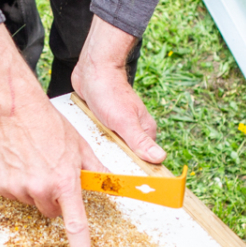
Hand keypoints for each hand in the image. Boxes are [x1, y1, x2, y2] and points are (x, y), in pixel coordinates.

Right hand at [0, 25, 104, 246]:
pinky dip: (17, 182)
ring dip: (35, 188)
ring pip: (32, 201)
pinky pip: (13, 194)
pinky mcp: (0, 185)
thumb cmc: (50, 125)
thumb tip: (114, 184)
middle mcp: (41, 189)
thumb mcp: (80, 146)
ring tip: (34, 162)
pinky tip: (19, 162)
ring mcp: (18, 188)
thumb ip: (96, 170)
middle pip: (52, 212)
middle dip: (55, 198)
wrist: (15, 109)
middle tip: (53, 173)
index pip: (75, 226)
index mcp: (65, 182)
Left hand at [72, 15, 165, 163]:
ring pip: (109, 147)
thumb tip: (160, 158)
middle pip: (124, 156)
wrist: (93, 69)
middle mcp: (134, 130)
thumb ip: (140, 141)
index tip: (119, 177)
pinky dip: (91, 138)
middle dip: (111, 158)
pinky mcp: (104, 122)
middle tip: (99, 154)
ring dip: (98, 148)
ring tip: (89, 143)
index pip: (143, 160)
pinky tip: (84, 136)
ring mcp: (118, 126)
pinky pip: (98, 137)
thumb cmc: (110, 92)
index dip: (132, 170)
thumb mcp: (125, 121)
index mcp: (145, 131)